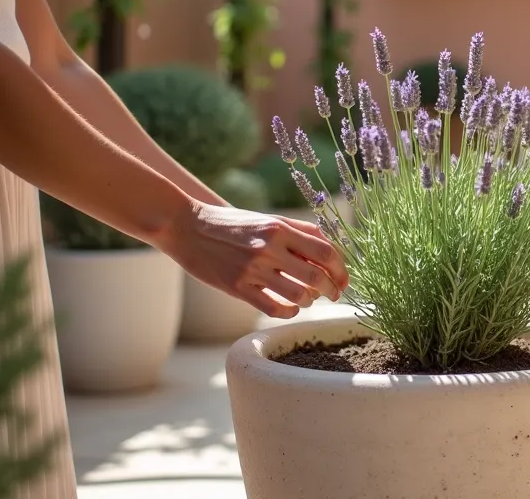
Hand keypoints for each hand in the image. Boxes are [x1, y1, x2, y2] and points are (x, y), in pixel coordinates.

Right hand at [163, 203, 348, 318]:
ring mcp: (252, 268)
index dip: (341, 269)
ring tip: (308, 299)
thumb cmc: (230, 222)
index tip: (343, 279)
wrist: (186, 226)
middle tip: (333, 294)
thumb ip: (298, 230)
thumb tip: (328, 245)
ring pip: (298, 295)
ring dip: (310, 301)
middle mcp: (269, 247)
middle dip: (332, 289)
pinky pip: (273, 308)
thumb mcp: (266, 218)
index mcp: (280, 228)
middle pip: (317, 276)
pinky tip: (290, 308)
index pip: (325, 251)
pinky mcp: (237, 287)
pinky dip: (289, 311)